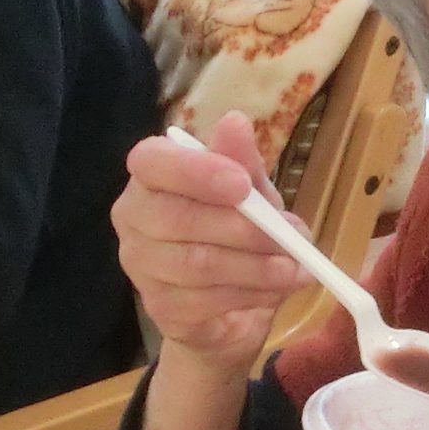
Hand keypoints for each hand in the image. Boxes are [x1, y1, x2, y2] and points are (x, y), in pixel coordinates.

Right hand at [113, 110, 305, 371]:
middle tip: (290, 237)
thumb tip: (235, 121)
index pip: (151, 162)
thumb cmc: (235, 234)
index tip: (242, 185)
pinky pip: (205, 300)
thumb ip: (243, 162)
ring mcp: (140, 266)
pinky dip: (251, 294)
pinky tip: (275, 289)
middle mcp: (133, 217)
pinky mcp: (159, 308)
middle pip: (177, 218)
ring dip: (256, 266)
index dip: (195, 172)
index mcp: (150, 177)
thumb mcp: (251, 194)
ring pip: (197, 263)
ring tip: (295, 268)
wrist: (231, 307)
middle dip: (242, 228)